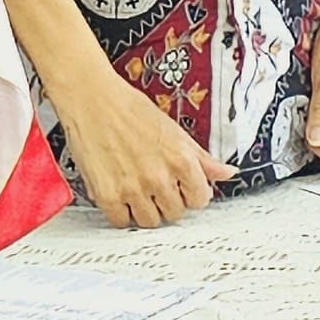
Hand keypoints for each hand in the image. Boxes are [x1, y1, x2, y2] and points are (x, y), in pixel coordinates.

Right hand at [50, 62, 229, 228]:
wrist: (91, 98)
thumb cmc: (129, 108)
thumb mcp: (174, 130)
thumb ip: (202, 158)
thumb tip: (227, 173)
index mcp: (180, 160)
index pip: (200, 200)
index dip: (191, 193)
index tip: (181, 187)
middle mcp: (158, 177)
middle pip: (175, 213)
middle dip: (168, 200)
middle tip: (155, 184)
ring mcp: (132, 188)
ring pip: (150, 221)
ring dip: (145, 209)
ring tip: (137, 188)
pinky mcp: (107, 194)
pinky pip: (121, 221)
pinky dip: (121, 212)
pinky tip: (120, 193)